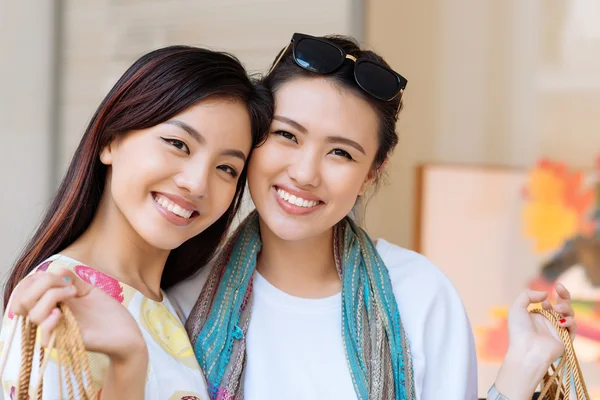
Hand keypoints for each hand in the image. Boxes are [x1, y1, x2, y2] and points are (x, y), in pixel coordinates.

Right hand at [10, 269, 146, 362]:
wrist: (127, 332)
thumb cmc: (109, 312)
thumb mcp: (89, 289)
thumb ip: (73, 279)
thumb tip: (56, 270)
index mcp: (53, 302)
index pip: (26, 291)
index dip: (35, 280)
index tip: (62, 277)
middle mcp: (51, 315)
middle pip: (23, 301)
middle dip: (43, 284)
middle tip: (69, 284)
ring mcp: (58, 329)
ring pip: (32, 315)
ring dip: (50, 297)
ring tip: (73, 293)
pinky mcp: (66, 342)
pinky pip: (44, 337)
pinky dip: (49, 321)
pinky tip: (62, 312)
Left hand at [507, 283, 575, 365]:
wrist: (527, 350)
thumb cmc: (519, 330)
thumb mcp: (517, 307)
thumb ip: (528, 295)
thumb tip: (546, 294)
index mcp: (537, 316)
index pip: (549, 303)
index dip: (549, 298)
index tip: (547, 296)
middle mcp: (548, 322)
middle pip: (563, 306)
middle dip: (564, 295)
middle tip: (560, 288)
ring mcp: (558, 330)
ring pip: (570, 314)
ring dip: (565, 308)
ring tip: (556, 310)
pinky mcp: (566, 339)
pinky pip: (573, 327)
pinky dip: (570, 322)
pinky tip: (560, 322)